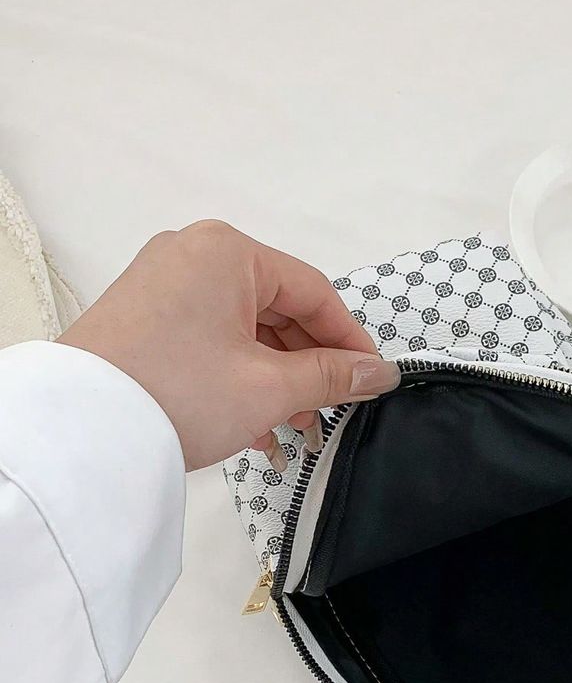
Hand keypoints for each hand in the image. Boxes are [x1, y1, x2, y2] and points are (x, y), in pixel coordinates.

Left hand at [59, 220, 398, 470]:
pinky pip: (209, 340)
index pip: (312, 291)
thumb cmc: (177, 393)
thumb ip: (332, 376)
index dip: (349, 339)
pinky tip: (253, 428)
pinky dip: (237, 377)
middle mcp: (192, 254)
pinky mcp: (142, 319)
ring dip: (274, 379)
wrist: (82, 431)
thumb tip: (379, 372)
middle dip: (307, 366)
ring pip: (243, 329)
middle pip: (277, 309)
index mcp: (227, 251)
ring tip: (291, 429)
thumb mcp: (269, 388)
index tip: (371, 378)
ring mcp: (162, 285)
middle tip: (329, 412)